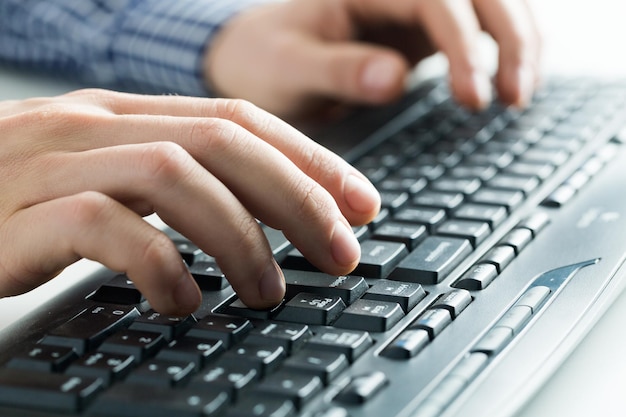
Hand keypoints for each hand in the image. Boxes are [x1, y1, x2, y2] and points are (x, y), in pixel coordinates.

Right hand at [0, 89, 379, 314]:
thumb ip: (168, 192)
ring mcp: (46, 165)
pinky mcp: (12, 218)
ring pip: (175, 177)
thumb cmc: (11, 216)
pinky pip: (106, 228)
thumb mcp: (101, 189)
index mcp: (119, 117)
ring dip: (240, 238)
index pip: (236, 119)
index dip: (309, 159)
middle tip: (343, 253)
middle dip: (298, 196)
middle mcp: (88, 127)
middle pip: (222, 142)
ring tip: (269, 291)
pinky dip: (161, 267)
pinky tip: (184, 306)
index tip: (362, 204)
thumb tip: (258, 221)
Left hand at [205, 0, 540, 120]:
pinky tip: (511, 79)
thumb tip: (396, 78)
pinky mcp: (421, 31)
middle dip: (509, 39)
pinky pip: (477, 29)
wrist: (256, 57)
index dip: (464, 45)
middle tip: (515, 97)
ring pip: (489, 5)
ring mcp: (413, 9)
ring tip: (520, 96)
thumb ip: (338, 70)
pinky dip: (502, 50)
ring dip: (516, 43)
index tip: (473, 97)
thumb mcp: (288, 68)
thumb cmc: (264, 59)